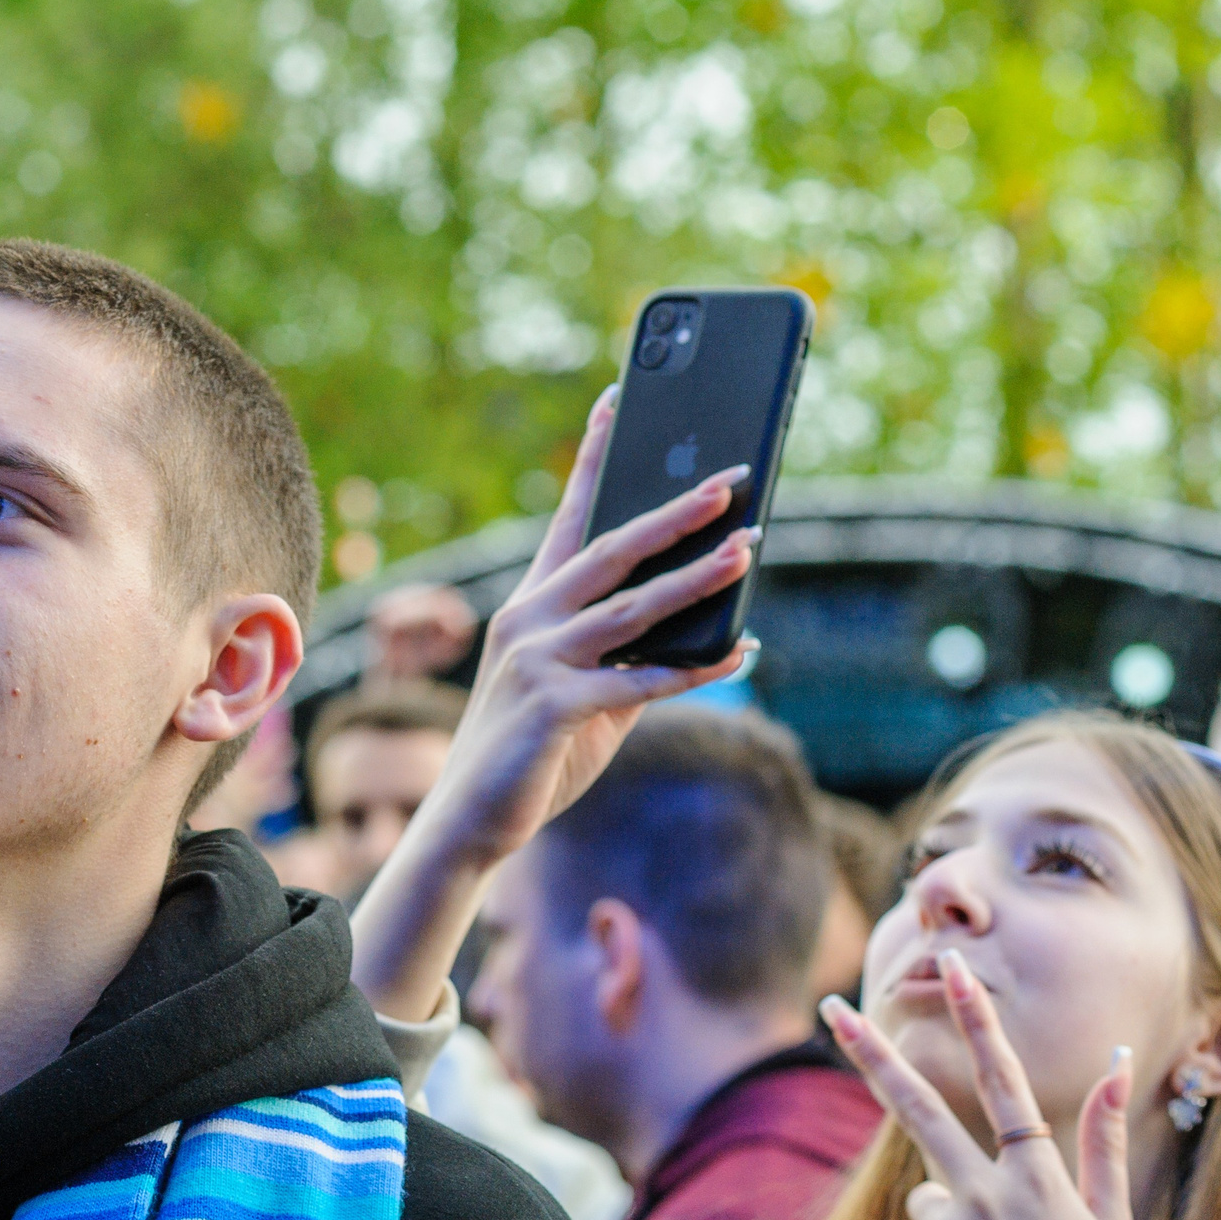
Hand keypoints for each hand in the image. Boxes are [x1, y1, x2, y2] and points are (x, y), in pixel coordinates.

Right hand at [349, 387, 757, 1022]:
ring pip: (632, 607)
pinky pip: (640, 680)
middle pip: (611, 549)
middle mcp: (529, 618)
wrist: (473, 820)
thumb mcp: (588, 692)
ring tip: (747, 551)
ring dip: (696, 577)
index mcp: (533, 604)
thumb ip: (635, 654)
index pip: (570, 516)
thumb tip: (712, 630)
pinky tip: (742, 651)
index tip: (620, 399)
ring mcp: (537, 659)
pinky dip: (696, 667)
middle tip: (730, 480)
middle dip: (674, 510)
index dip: (595, 456)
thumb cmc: (532, 752)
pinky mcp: (553, 705)